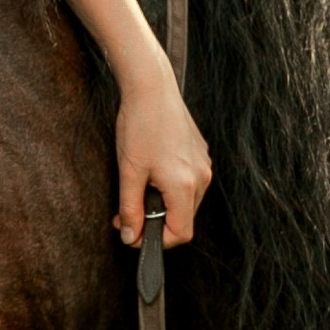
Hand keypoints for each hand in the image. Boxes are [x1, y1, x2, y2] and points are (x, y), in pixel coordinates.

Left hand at [115, 65, 210, 249]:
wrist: (152, 88)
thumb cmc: (139, 126)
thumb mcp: (129, 172)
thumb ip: (130, 208)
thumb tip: (130, 237)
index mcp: (184, 186)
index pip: (180, 233)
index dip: (156, 241)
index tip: (133, 234)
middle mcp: (201, 177)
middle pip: (183, 218)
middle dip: (155, 222)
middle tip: (125, 214)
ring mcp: (204, 164)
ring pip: (186, 201)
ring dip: (162, 205)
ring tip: (137, 189)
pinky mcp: (200, 153)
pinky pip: (189, 182)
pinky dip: (170, 187)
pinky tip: (151, 171)